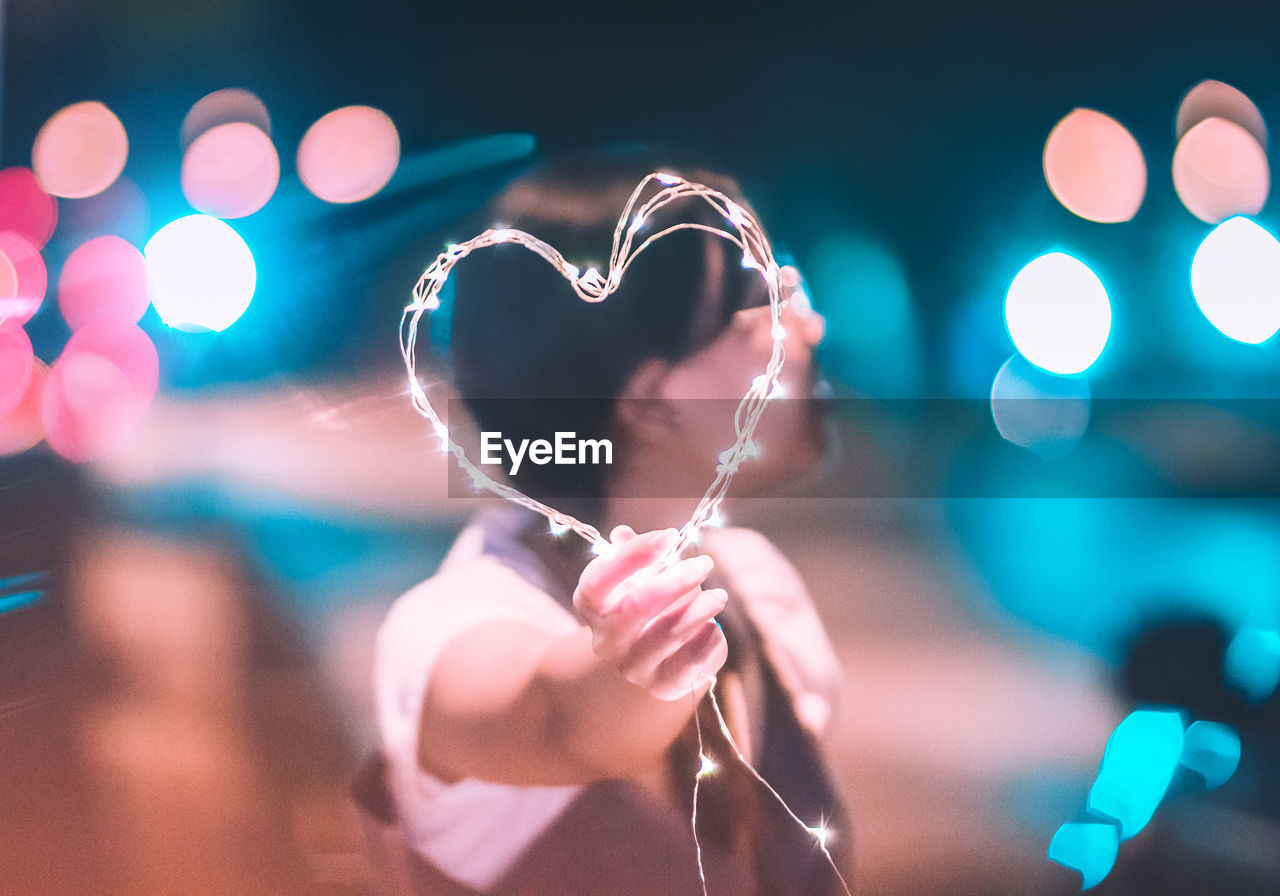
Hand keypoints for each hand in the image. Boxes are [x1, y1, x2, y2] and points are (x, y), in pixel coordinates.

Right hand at [573, 525, 728, 700]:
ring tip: (720, 595)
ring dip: (698, 609)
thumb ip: (633, 556)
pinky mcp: (662, 685)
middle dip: (676, 580)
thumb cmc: (648, 606)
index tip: (669, 537)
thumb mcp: (638, 578)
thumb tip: (622, 534)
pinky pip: (688, 664)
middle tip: (705, 563)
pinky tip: (715, 627)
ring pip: (667, 634)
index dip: (633, 555)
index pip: (599, 580)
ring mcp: (632, 666)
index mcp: (592, 607)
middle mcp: (605, 640)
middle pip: (636, 606)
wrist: (654, 659)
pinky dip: (706, 641)